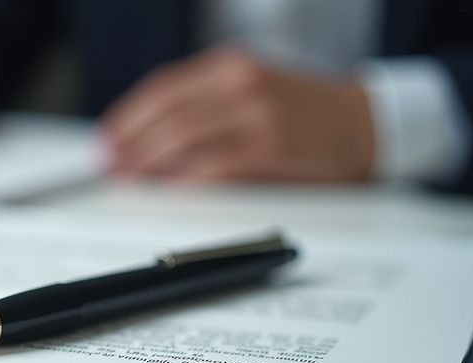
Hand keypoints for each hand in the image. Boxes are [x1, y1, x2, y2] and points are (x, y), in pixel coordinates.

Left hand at [101, 46, 375, 181]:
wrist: (365, 123)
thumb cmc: (302, 112)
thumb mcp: (250, 89)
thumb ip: (205, 106)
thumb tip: (147, 142)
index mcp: (230, 65)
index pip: (163, 88)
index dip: (128, 116)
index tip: (107, 140)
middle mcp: (241, 82)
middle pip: (167, 113)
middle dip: (131, 143)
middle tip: (111, 167)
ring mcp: (258, 112)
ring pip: (185, 136)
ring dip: (149, 162)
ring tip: (130, 179)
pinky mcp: (273, 145)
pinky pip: (217, 162)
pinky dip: (188, 176)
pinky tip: (171, 187)